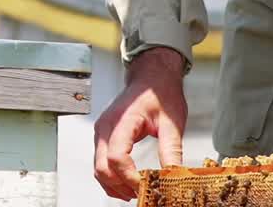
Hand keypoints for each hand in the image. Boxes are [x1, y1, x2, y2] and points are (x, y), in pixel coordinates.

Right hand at [94, 46, 187, 199]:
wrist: (151, 77)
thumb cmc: (160, 95)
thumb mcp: (171, 123)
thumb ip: (171, 151)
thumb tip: (174, 178)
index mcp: (122, 120)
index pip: (116, 157)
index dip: (130, 178)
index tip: (148, 187)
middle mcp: (105, 127)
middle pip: (102, 168)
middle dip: (122, 186)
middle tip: (144, 194)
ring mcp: (102, 131)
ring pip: (99, 169)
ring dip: (115, 186)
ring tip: (138, 192)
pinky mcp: (103, 136)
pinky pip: (101, 163)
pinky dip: (112, 179)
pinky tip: (128, 184)